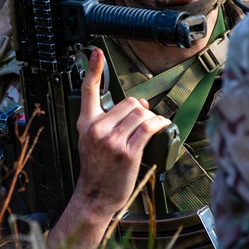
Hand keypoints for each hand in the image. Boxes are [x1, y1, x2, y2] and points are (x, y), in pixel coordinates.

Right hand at [72, 47, 171, 218]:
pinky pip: (148, 127)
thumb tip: (139, 104)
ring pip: (140, 114)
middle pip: (129, 102)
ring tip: (152, 127)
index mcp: (86, 124)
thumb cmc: (97, 169)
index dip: (92, 69)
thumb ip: (108, 120)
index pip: (87, 90)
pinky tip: (162, 125)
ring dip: (151, 118)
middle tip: (144, 119)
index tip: (96, 53)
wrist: (96, 195)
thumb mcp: (90, 141)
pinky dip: (159, 124)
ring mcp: (112, 140)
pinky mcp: (127, 152)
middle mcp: (97, 129)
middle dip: (141, 109)